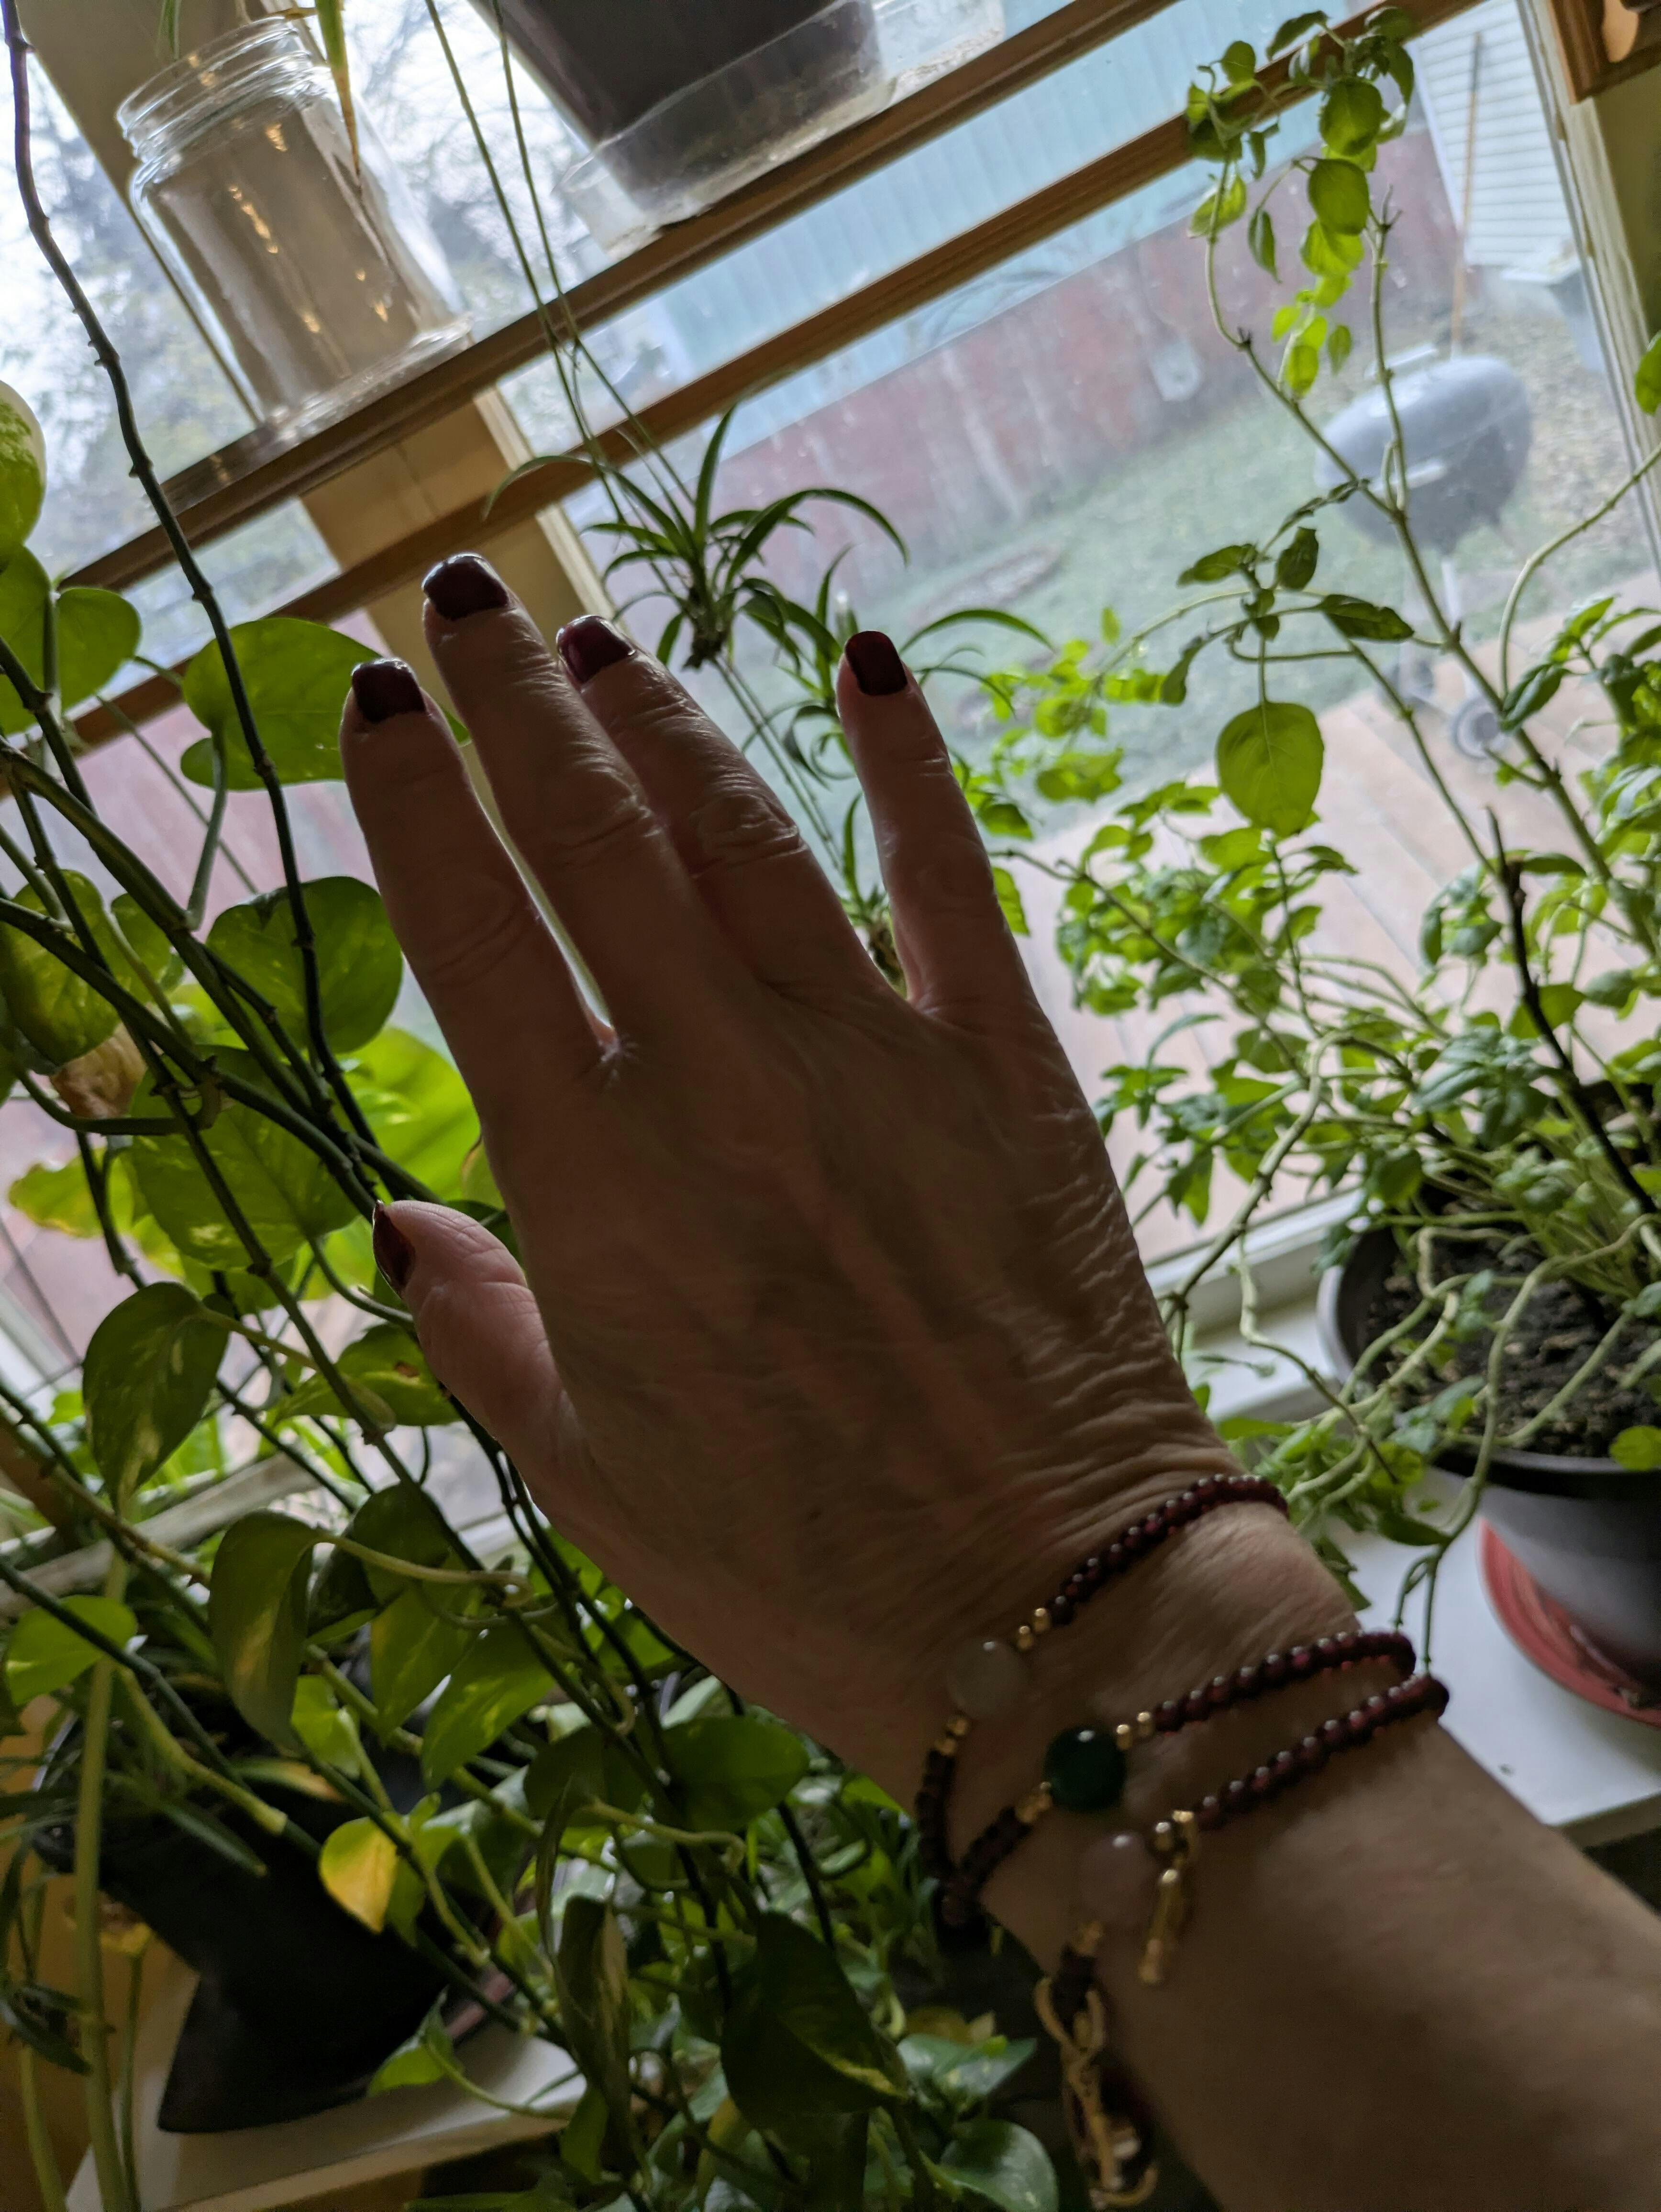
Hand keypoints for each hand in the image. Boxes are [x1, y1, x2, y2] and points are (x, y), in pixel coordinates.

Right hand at [339, 561, 1239, 1797]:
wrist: (1042, 1610)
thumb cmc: (794, 1567)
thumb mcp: (586, 1478)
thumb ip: (479, 1332)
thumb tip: (393, 1225)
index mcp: (597, 1191)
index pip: (475, 940)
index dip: (415, 801)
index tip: (378, 700)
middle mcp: (721, 1090)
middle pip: (595, 845)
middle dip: (517, 702)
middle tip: (466, 592)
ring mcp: (875, 1064)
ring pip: (748, 839)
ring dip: (667, 721)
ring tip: (604, 644)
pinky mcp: (1009, 1071)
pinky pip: (953, 883)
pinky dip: (911, 767)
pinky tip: (869, 667)